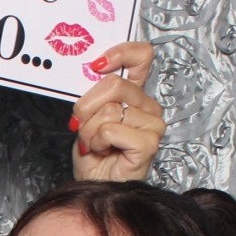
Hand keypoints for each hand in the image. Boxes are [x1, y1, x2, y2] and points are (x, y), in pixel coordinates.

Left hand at [70, 41, 163, 182]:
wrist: (94, 182)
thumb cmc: (92, 152)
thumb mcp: (86, 115)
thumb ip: (92, 93)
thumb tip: (89, 72)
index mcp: (134, 93)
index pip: (141, 56)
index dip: (121, 52)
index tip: (97, 64)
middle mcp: (147, 105)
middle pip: (113, 85)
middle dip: (86, 107)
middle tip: (83, 125)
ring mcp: (152, 124)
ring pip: (107, 111)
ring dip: (89, 130)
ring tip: (94, 142)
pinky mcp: (149, 142)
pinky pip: (111, 129)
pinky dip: (97, 141)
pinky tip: (103, 150)